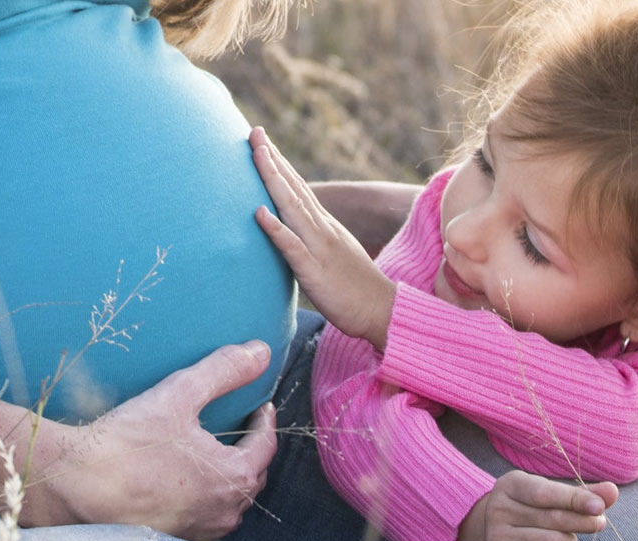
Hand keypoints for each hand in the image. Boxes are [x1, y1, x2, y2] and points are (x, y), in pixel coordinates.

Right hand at [36, 341, 277, 540]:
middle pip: (253, 476)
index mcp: (235, 477)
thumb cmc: (127, 443)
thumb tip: (261, 351)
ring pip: (230, 502)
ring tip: (217, 455)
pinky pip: (204, 518)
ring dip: (230, 478)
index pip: (266, 446)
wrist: (72, 486)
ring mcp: (200, 531)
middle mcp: (225, 512)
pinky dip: (205, 500)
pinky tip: (187, 485)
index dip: (264, 422)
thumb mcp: (180, 395)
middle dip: (251, 450)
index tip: (260, 407)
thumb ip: (224, 371)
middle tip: (242, 428)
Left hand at [250, 127, 395, 350]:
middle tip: (253, 131)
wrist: (383, 311)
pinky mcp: (315, 271)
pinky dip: (276, 228)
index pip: (299, 189)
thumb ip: (314, 241)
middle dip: (272, 159)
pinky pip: (292, 247)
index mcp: (325, 227)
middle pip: (294, 188)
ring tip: (256, 154)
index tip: (262, 141)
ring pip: (292, 207)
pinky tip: (259, 212)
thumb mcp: (334, 256)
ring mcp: (319, 248)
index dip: (280, 164)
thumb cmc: (356, 290)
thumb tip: (294, 233)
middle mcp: (322, 230)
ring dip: (273, 180)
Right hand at [452, 471, 618, 540]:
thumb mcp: (554, 494)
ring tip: (564, 537)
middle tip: (599, 523)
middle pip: (553, 519)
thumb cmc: (534, 509)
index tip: (599, 506)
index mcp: (509, 486)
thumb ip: (583, 493)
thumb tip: (612, 491)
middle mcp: (497, 511)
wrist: (500, 536)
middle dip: (583, 521)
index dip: (575, 499)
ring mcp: (497, 540)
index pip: (545, 493)